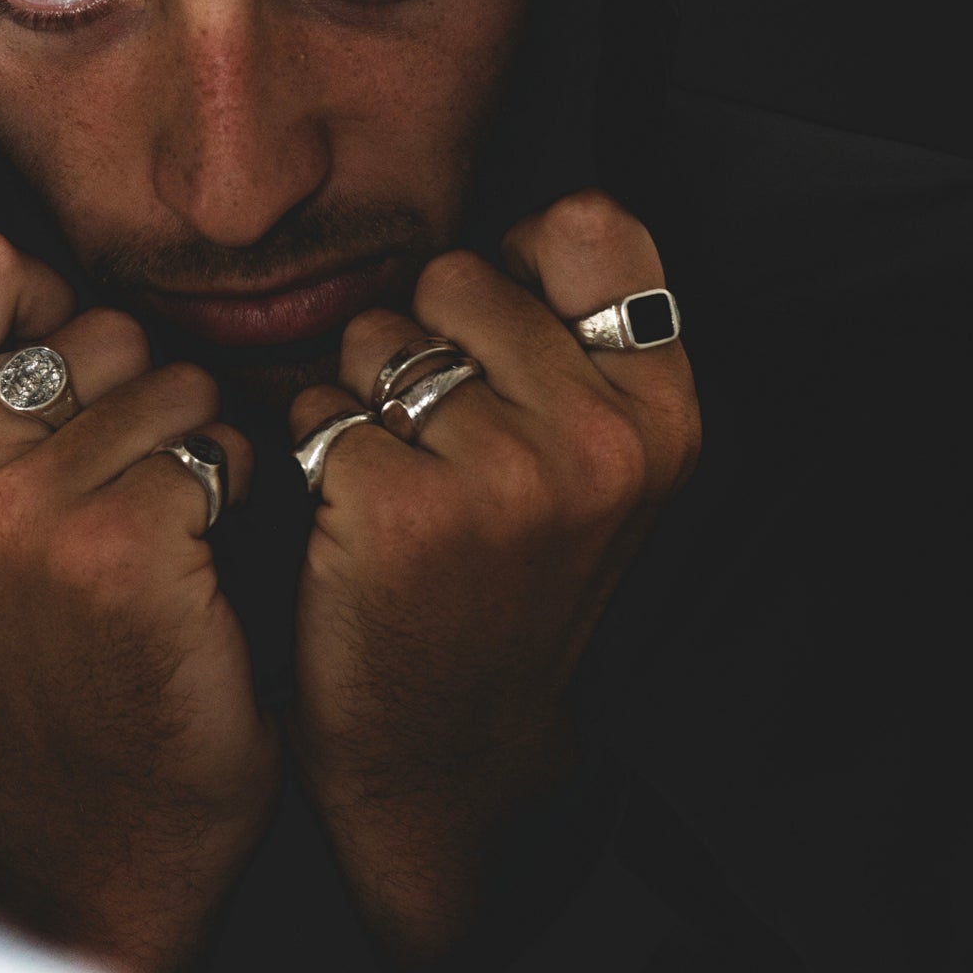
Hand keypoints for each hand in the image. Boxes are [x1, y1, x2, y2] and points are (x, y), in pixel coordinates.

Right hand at [0, 224, 276, 972]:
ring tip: (161, 536)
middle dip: (139, 394)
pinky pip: (221, 442)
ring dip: (196, 446)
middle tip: (118, 506)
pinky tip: (201, 566)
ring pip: (174, 378)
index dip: (52, 303)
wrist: (111, 803)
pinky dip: (236, 490)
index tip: (66, 398)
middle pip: (100, 321)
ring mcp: (21, 508)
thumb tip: (36, 250)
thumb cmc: (69, 628)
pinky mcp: (117, 542)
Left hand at [288, 191, 700, 961]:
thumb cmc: (508, 584)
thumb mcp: (596, 465)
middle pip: (458, 272)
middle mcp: (600, 436)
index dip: (521, 258)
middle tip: (440, 440)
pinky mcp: (403, 508)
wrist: (452, 750)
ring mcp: (505, 473)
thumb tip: (511, 228)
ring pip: (376, 334)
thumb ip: (574, 342)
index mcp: (662, 411)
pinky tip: (347, 519)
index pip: (593, 223)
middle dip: (424, 336)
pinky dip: (310, 451)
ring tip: (399, 478)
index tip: (499, 333)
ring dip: (359, 394)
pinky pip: (315, 406)